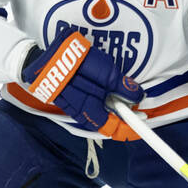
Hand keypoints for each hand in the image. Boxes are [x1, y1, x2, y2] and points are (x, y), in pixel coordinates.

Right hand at [20, 31, 143, 138]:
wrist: (43, 57)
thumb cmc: (74, 65)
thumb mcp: (105, 73)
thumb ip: (123, 87)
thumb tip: (138, 96)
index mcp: (91, 113)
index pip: (116, 129)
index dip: (132, 128)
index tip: (144, 122)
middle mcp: (82, 115)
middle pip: (108, 122)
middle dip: (123, 115)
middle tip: (134, 103)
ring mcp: (74, 107)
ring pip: (99, 113)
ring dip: (111, 105)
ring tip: (117, 92)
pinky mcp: (68, 98)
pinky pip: (88, 104)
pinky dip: (100, 99)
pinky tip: (102, 87)